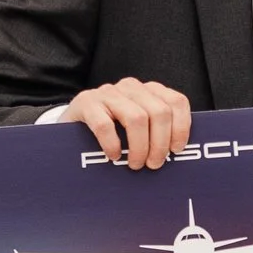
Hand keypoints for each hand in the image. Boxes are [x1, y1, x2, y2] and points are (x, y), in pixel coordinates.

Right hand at [67, 78, 191, 168]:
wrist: (71, 128)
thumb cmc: (112, 133)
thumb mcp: (137, 128)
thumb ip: (157, 133)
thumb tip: (178, 156)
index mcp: (149, 91)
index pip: (176, 102)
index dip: (181, 127)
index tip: (176, 150)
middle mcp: (130, 88)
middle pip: (159, 113)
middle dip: (160, 143)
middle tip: (153, 164)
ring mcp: (107, 93)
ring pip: (136, 118)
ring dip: (139, 147)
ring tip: (135, 164)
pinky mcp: (86, 103)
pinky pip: (105, 124)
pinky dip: (112, 144)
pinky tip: (113, 156)